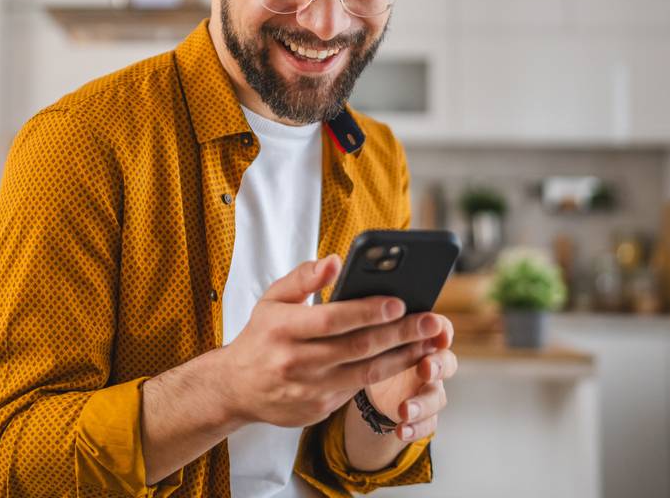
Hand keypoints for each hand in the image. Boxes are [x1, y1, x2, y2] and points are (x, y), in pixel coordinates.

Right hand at [217, 255, 445, 427]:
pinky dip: (386, 374)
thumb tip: (335, 260)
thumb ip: (303, 278)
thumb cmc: (261, 337)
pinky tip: (407, 360)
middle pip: (357, 347)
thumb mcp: (272, 300)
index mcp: (281, 329)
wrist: (237, 388)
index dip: (367, 311)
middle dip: (400, 333)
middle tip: (432, 321)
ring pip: (366, 373)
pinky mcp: (319, 408)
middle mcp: (294, 361)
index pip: (331, 319)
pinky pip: (359, 390)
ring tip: (429, 343)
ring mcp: (308, 389)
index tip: (398, 302)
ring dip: (403, 357)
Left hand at [367, 314, 456, 442]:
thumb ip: (369, 315)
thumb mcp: (367, 327)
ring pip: (437, 397)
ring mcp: (428, 389)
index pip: (439, 328)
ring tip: (404, 410)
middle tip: (425, 368)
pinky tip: (400, 430)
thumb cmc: (368, 343)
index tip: (436, 330)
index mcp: (419, 336)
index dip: (441, 330)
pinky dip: (416, 428)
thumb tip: (349, 289)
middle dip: (438, 365)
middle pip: (446, 362)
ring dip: (424, 403)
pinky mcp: (421, 412)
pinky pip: (428, 423)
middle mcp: (430, 361)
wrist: (365, 375)